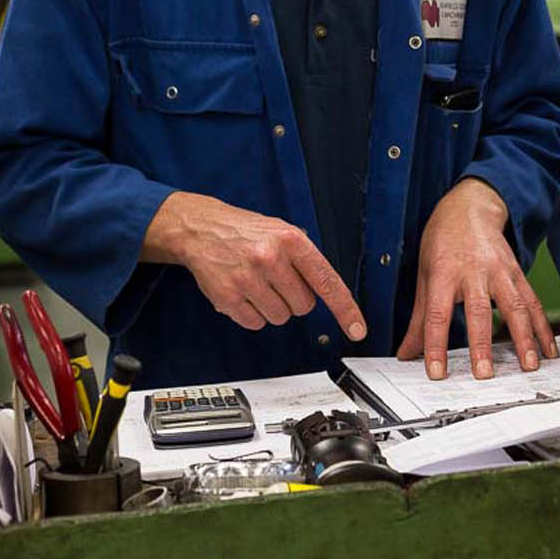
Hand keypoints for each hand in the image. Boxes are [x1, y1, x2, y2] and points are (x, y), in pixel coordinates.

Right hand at [142, 190, 365, 337]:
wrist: (202, 229)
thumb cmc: (246, 231)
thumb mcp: (283, 230)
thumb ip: (306, 257)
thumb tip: (326, 289)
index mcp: (291, 240)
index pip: (327, 281)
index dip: (345, 310)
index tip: (357, 329)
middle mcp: (270, 258)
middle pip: (304, 306)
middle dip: (295, 299)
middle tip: (278, 281)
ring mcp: (248, 279)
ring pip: (280, 318)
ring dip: (273, 307)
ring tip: (259, 285)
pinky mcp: (227, 297)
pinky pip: (256, 323)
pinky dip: (253, 314)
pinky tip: (245, 293)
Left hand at [396, 177, 556, 379]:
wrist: (470, 206)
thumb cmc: (444, 241)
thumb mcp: (425, 275)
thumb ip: (419, 319)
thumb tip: (406, 353)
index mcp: (444, 273)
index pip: (437, 314)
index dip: (435, 345)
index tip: (436, 372)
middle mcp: (474, 271)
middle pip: (479, 311)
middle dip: (482, 344)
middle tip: (484, 374)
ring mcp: (500, 271)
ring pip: (514, 306)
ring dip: (524, 338)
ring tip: (529, 365)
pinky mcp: (517, 272)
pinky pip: (532, 301)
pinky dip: (542, 326)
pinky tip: (549, 348)